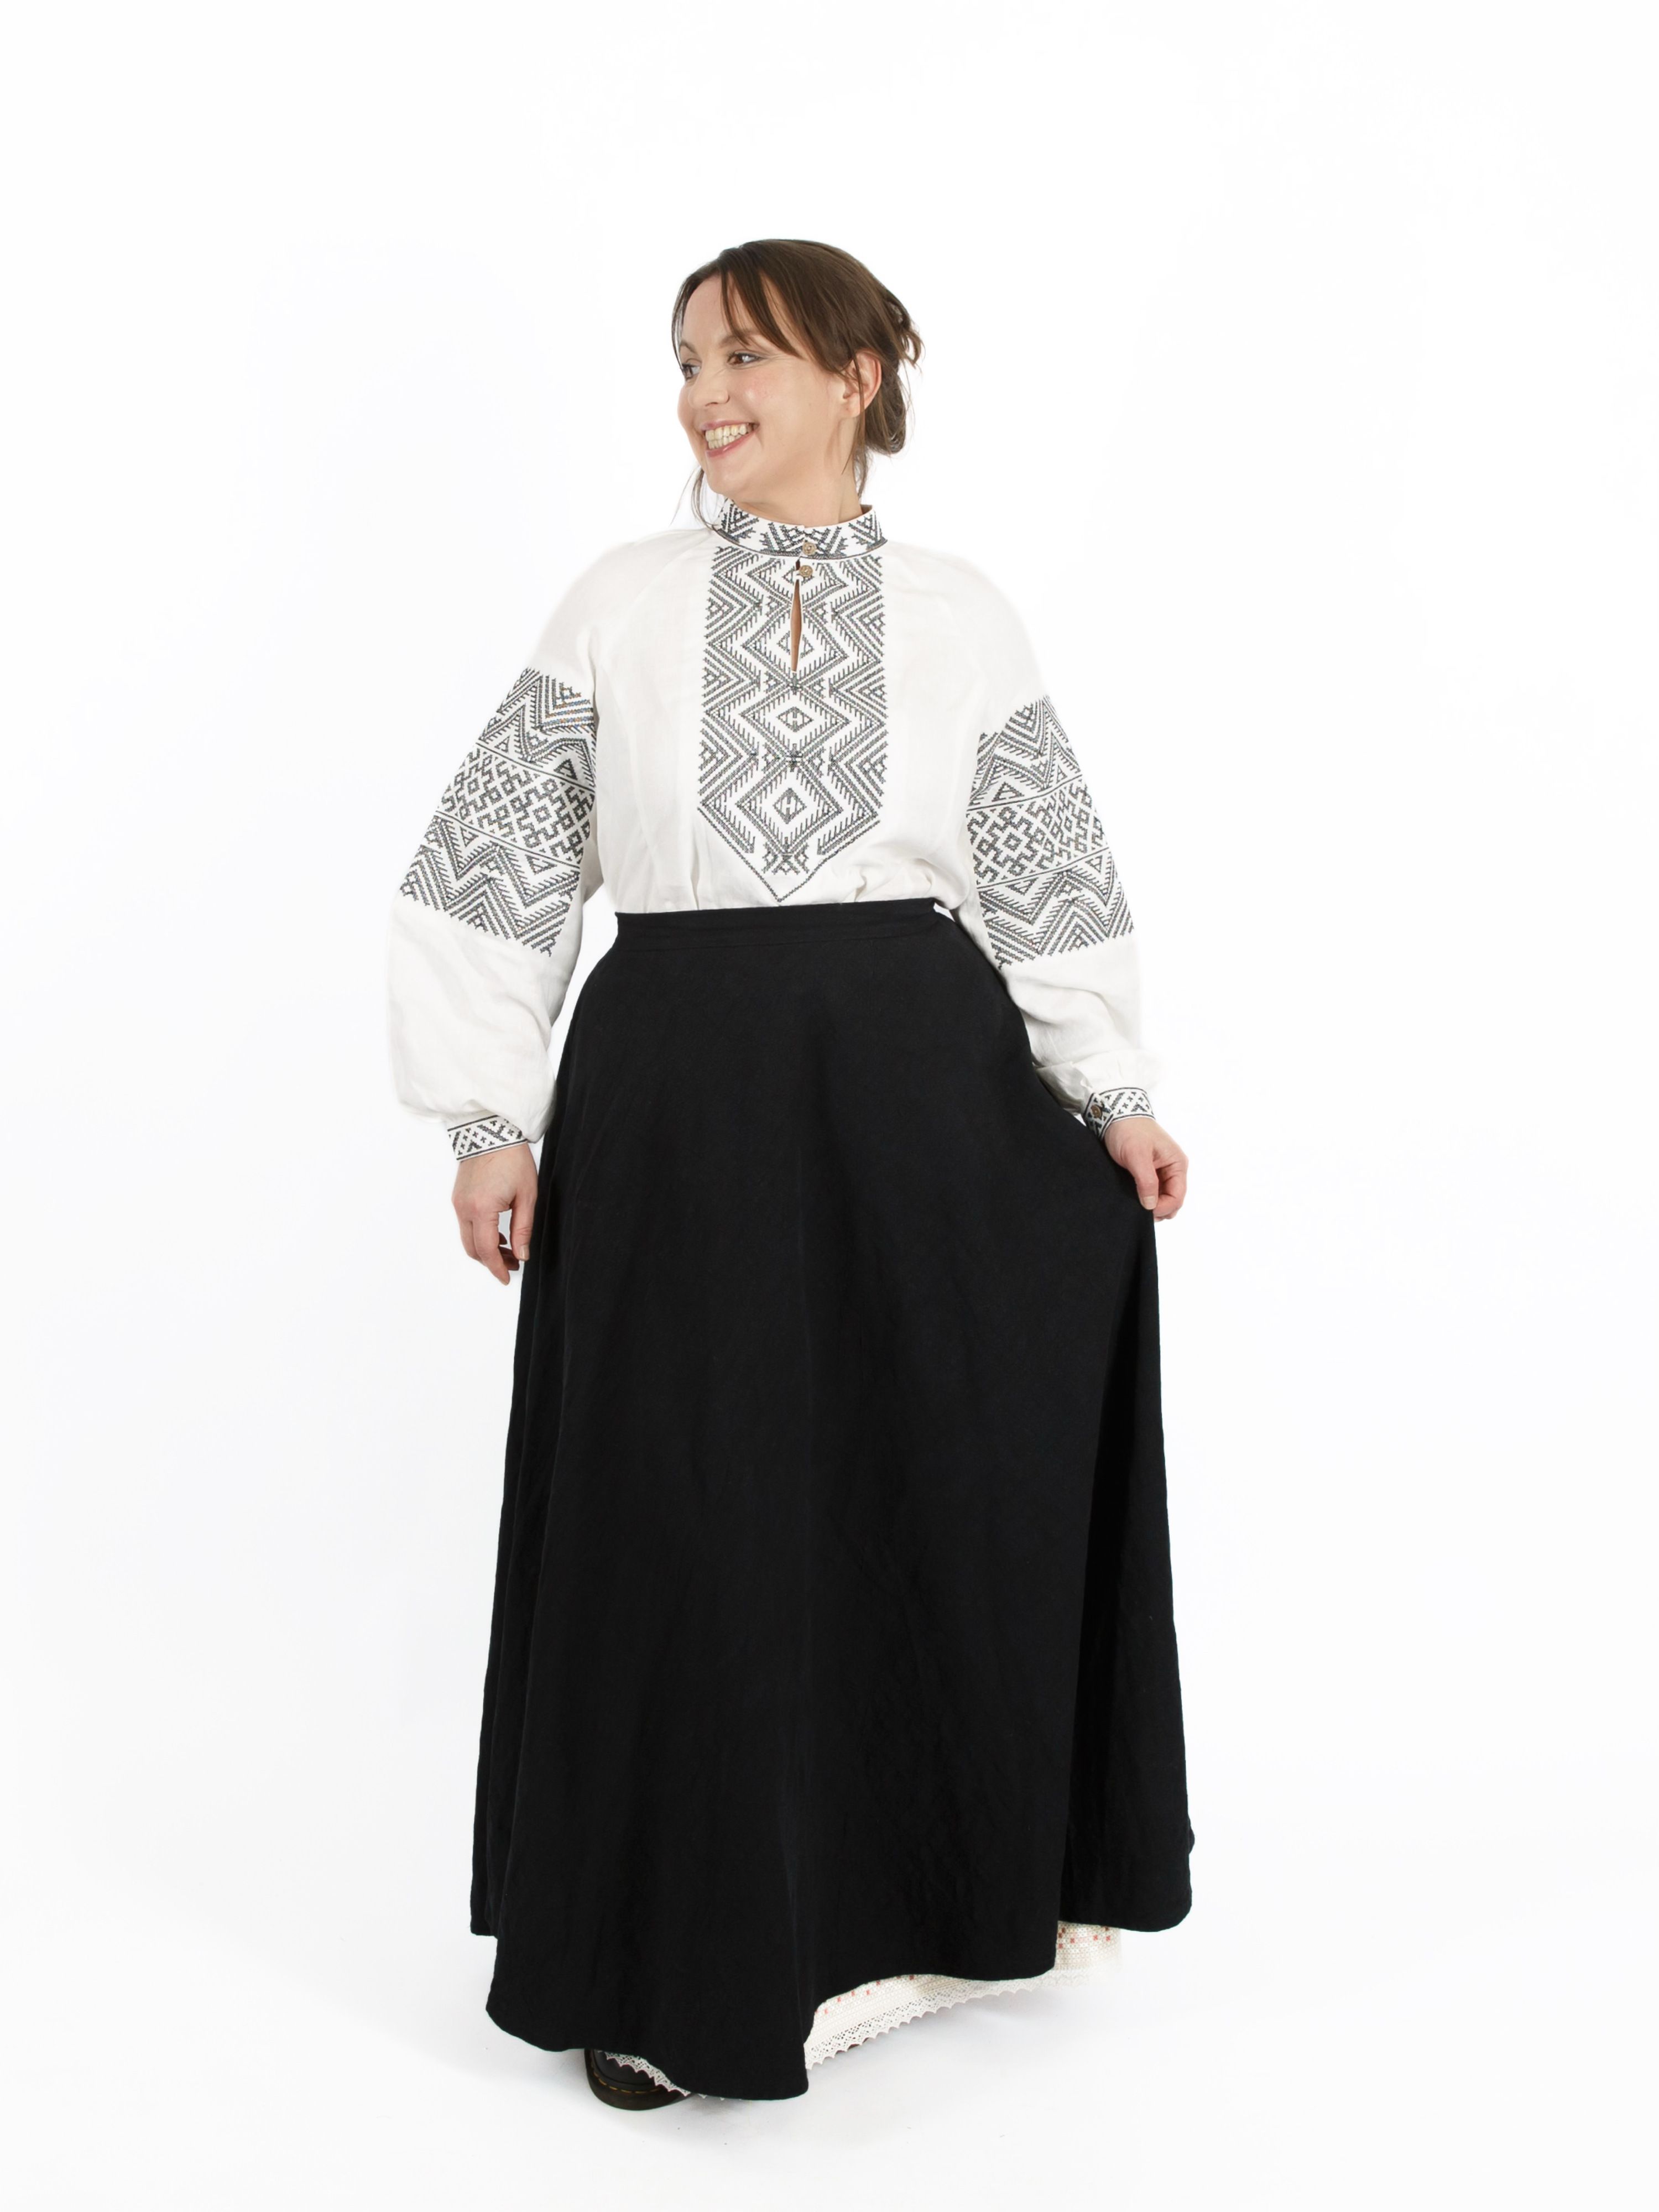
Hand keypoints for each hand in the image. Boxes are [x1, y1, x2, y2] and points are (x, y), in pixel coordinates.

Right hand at [452, 1144, 538, 1281]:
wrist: (491, 1131)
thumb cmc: (512, 1159)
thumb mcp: (527, 1195)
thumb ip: (523, 1228)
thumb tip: (522, 1254)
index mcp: (482, 1209)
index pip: (487, 1251)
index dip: (497, 1268)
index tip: (507, 1278)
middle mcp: (464, 1208)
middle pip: (473, 1249)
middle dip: (492, 1262)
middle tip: (513, 1264)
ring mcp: (458, 1203)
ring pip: (467, 1239)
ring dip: (485, 1249)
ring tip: (508, 1250)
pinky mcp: (457, 1197)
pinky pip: (465, 1225)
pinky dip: (479, 1235)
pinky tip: (496, 1234)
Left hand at [1103, 1117, 1187, 1220]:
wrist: (1115, 1115)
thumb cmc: (1129, 1130)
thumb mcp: (1137, 1156)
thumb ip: (1146, 1181)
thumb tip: (1151, 1206)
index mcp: (1177, 1164)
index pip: (1177, 1197)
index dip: (1162, 1208)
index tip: (1144, 1211)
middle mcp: (1173, 1169)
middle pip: (1172, 1200)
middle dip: (1158, 1208)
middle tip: (1138, 1209)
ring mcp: (1162, 1171)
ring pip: (1161, 1198)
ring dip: (1151, 1204)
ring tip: (1134, 1201)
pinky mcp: (1150, 1172)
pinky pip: (1152, 1191)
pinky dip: (1144, 1197)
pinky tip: (1132, 1196)